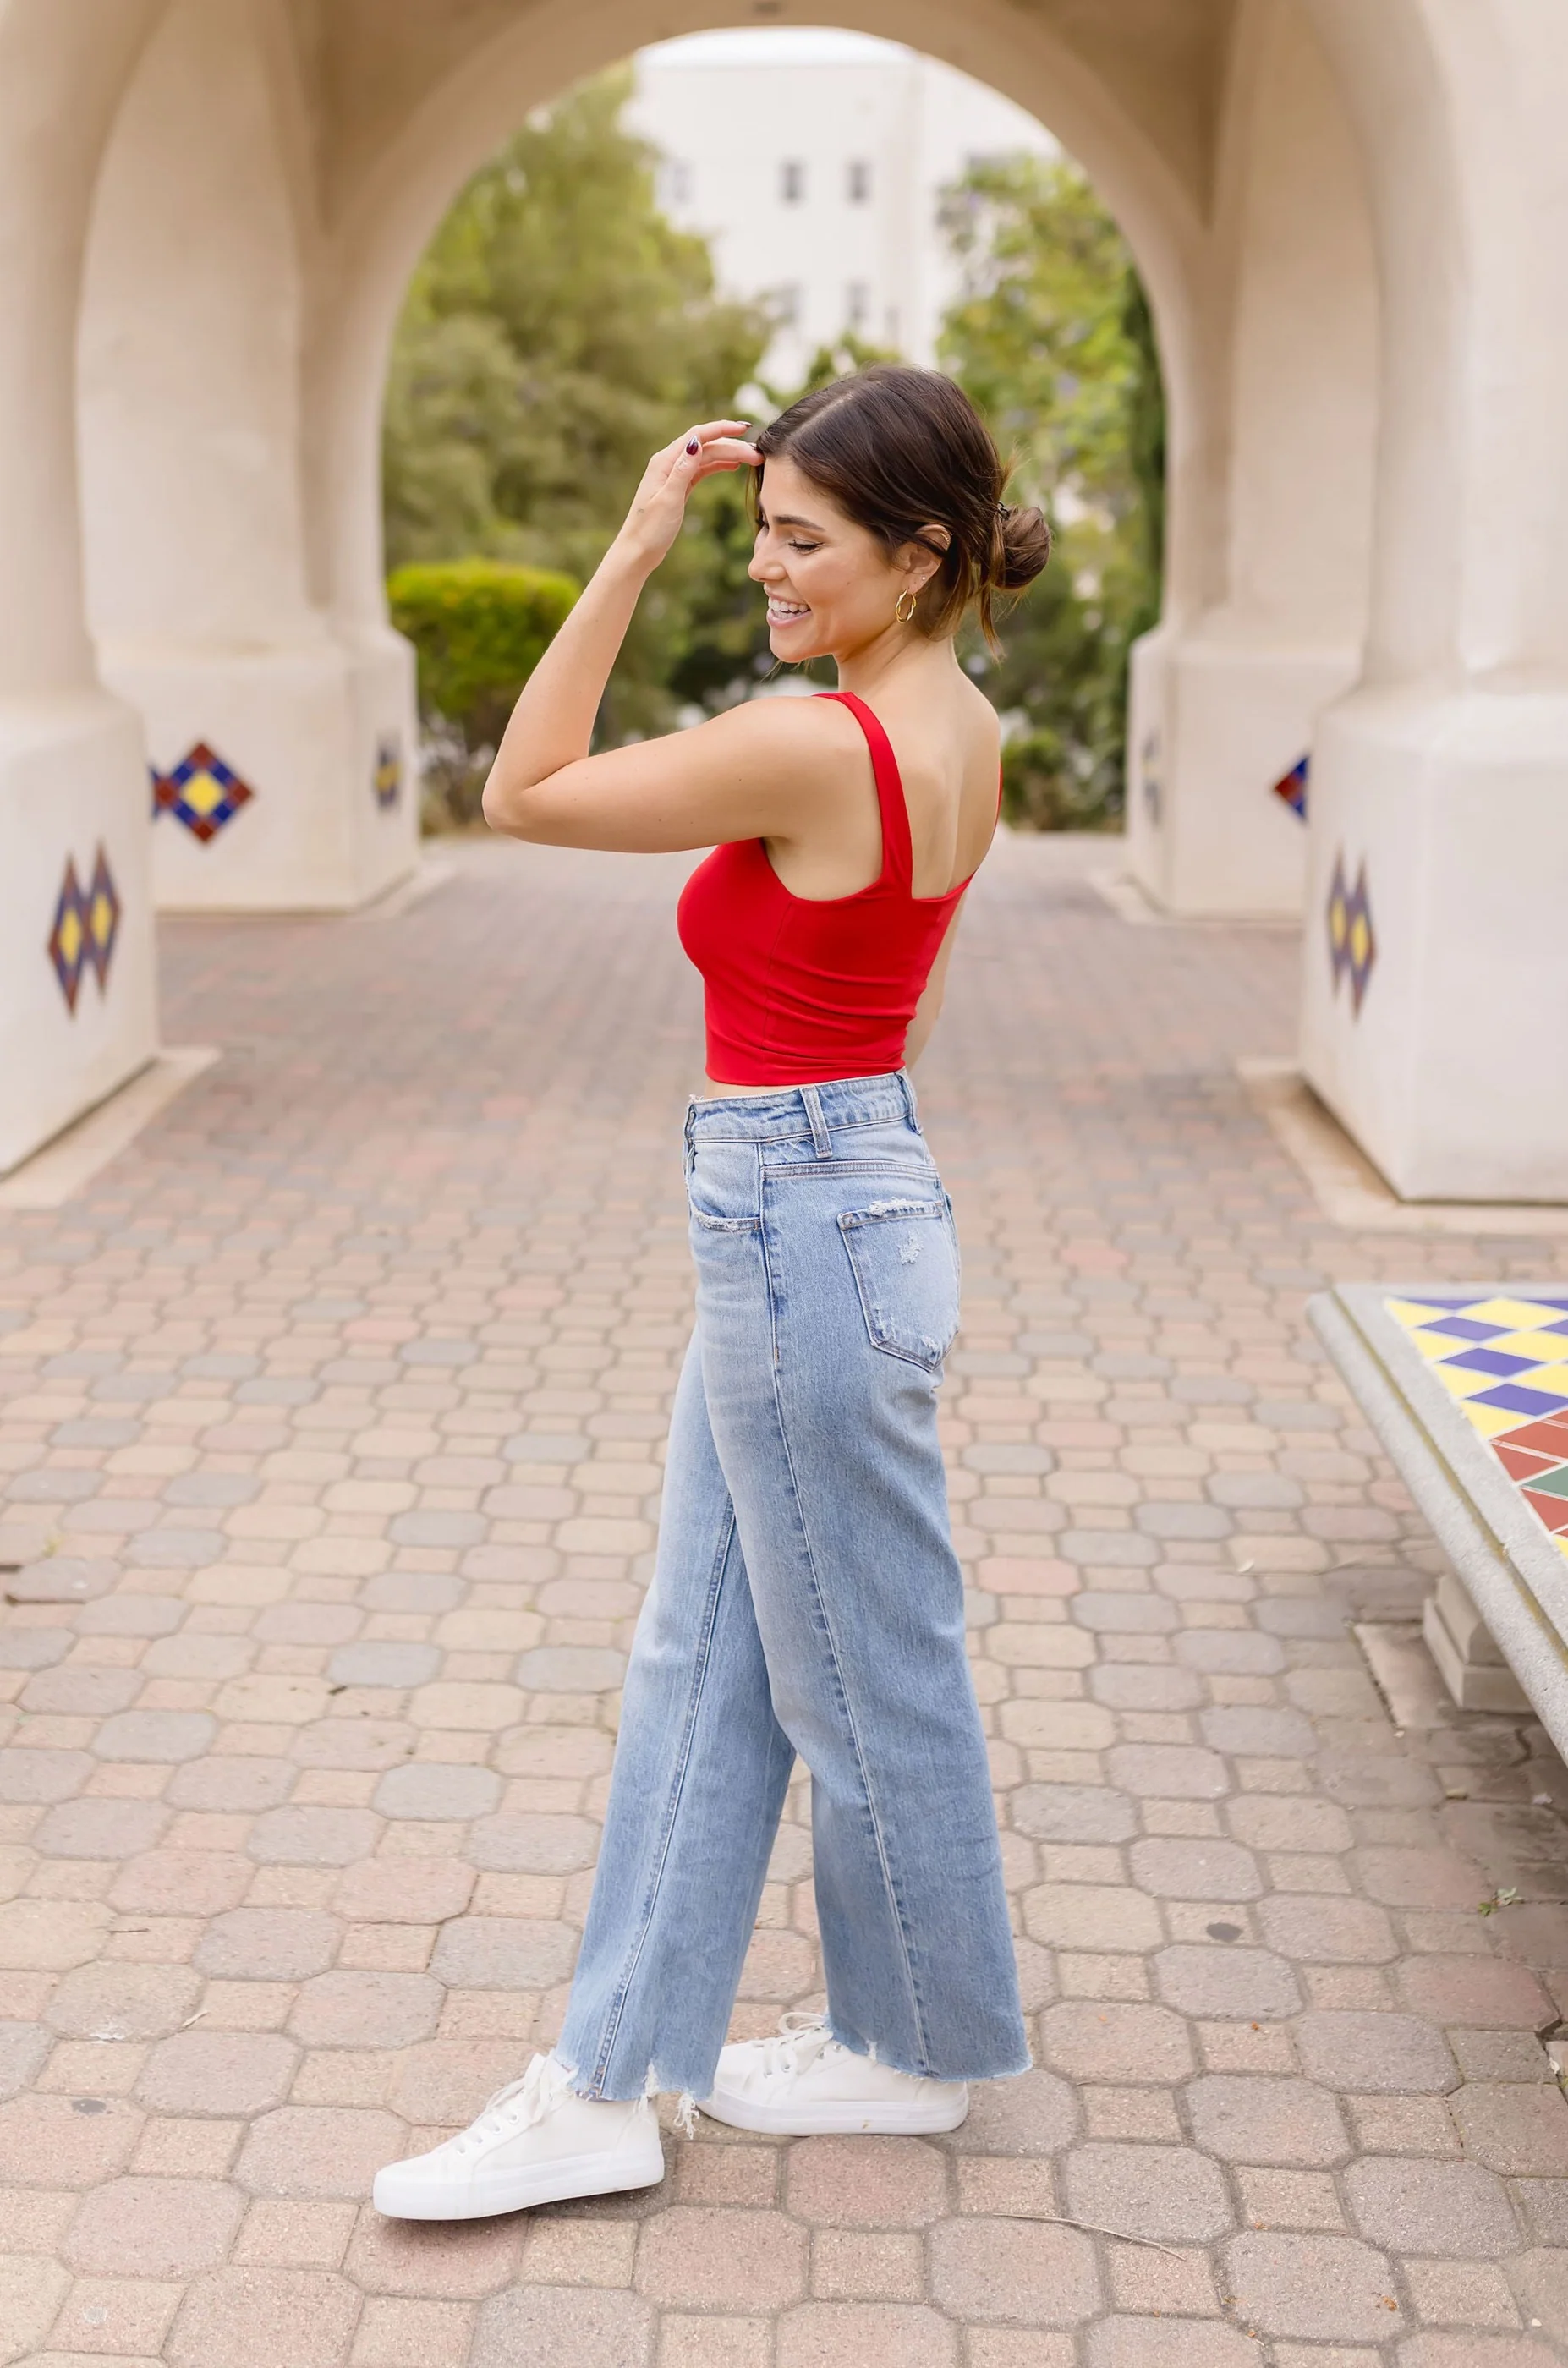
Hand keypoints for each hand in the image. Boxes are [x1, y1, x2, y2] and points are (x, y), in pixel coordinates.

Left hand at [613, 419, 761, 570]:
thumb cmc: (649, 530)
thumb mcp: (668, 499)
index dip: (722, 429)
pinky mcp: (679, 487)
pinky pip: (702, 470)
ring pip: (706, 457)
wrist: (637, 552)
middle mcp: (669, 463)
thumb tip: (696, 442)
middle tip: (758, 456)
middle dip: (732, 446)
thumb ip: (683, 470)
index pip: (698, 435)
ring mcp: (674, 475)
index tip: (745, 429)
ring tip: (753, 460)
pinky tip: (733, 466)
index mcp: (664, 461)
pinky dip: (718, 466)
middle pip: (706, 446)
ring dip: (729, 456)